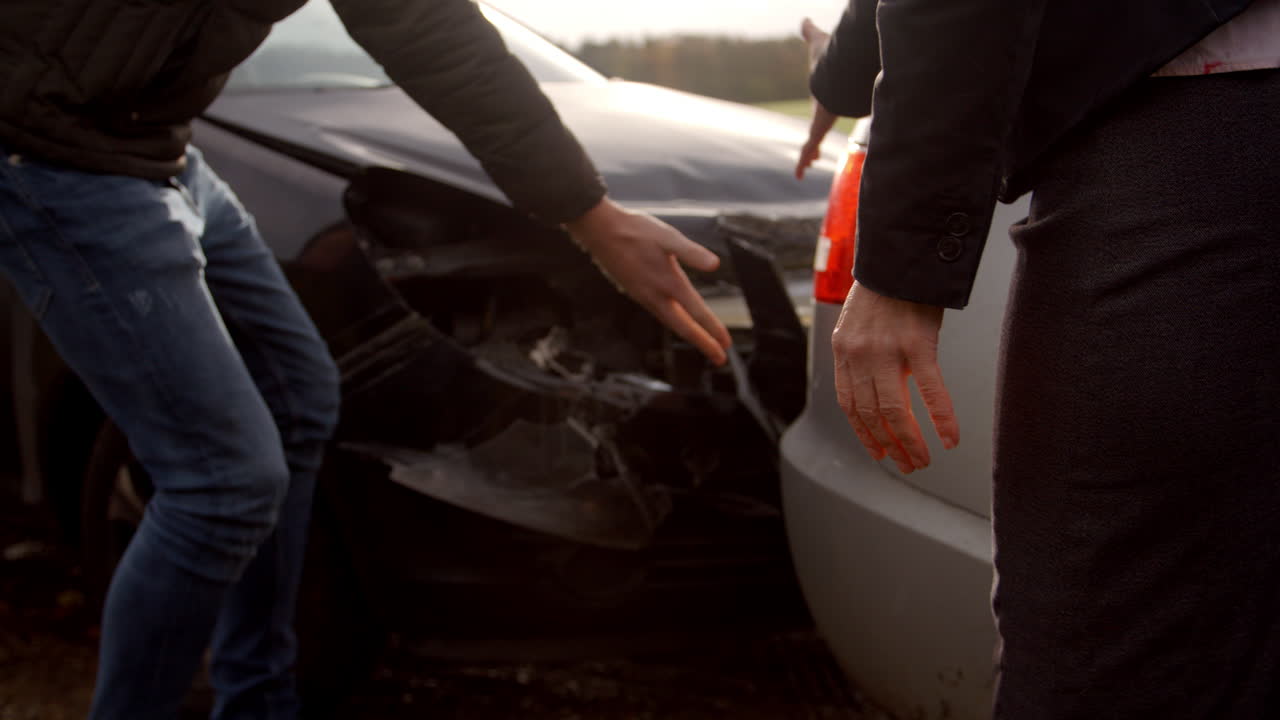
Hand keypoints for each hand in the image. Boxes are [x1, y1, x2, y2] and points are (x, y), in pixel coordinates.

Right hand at [566, 197, 731, 365]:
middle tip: (720, 359)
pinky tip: (676, 317)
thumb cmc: (634, 230)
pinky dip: (674, 321)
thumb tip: (715, 265)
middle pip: (682, 327)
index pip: (696, 312)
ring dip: (689, 333)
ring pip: (670, 321)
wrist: (598, 230)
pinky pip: (659, 313)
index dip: (713, 329)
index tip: (726, 345)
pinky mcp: (635, 291)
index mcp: (667, 282)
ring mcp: (643, 295)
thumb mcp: (667, 236)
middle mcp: (654, 295)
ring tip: (704, 341)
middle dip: (703, 343)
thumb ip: (691, 252)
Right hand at [796, 18, 835, 179]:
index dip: (819, 116)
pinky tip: (799, 174)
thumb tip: (805, 19)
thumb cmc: (830, 59)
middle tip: (815, 149)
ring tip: (807, 165)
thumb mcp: (817, 44)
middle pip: (818, 129)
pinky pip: (806, 150)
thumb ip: (811, 34)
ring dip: (809, 154)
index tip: (819, 120)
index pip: (821, 108)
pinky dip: (801, 163)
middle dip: (816, 140)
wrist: (838, 74)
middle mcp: (824, 112)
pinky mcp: (816, 131)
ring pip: (813, 143)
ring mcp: (820, 124)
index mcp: (824, 95)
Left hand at [831, 281, 958, 473]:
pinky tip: (950, 437)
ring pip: (895, 410)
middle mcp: (860, 355)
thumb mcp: (859, 323)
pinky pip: (929, 390)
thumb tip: (875, 387)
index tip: (879, 451)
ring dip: (910, 441)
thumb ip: (862, 355)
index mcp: (843, 351)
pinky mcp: (917, 343)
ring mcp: (887, 350)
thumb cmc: (885, 288)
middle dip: (889, 444)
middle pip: (872, 414)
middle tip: (907, 463)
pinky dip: (941, 417)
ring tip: (922, 459)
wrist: (899, 255)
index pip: (851, 405)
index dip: (865, 433)